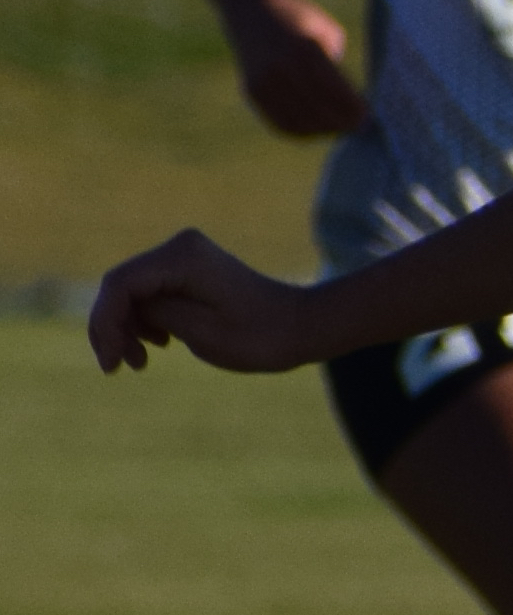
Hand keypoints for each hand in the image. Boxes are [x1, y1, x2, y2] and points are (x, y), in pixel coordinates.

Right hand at [91, 230, 326, 374]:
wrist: (304, 326)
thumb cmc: (263, 336)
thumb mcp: (201, 333)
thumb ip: (154, 314)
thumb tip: (120, 306)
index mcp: (183, 257)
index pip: (120, 285)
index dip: (105, 324)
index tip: (110, 364)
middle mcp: (180, 247)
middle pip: (121, 287)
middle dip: (112, 328)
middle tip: (118, 367)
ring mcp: (184, 256)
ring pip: (132, 292)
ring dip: (128, 327)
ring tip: (142, 362)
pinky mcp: (189, 270)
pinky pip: (151, 293)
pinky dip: (146, 320)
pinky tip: (159, 345)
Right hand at [228, 0, 367, 136]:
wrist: (249, 8)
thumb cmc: (298, 19)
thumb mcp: (326, 31)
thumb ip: (337, 66)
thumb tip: (352, 104)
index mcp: (304, 50)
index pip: (337, 94)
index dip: (355, 111)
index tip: (367, 115)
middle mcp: (281, 69)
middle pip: (320, 113)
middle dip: (343, 123)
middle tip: (358, 125)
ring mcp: (263, 82)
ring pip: (301, 124)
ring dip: (324, 130)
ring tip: (339, 126)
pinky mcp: (252, 91)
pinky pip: (280, 123)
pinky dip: (302, 131)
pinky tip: (317, 126)